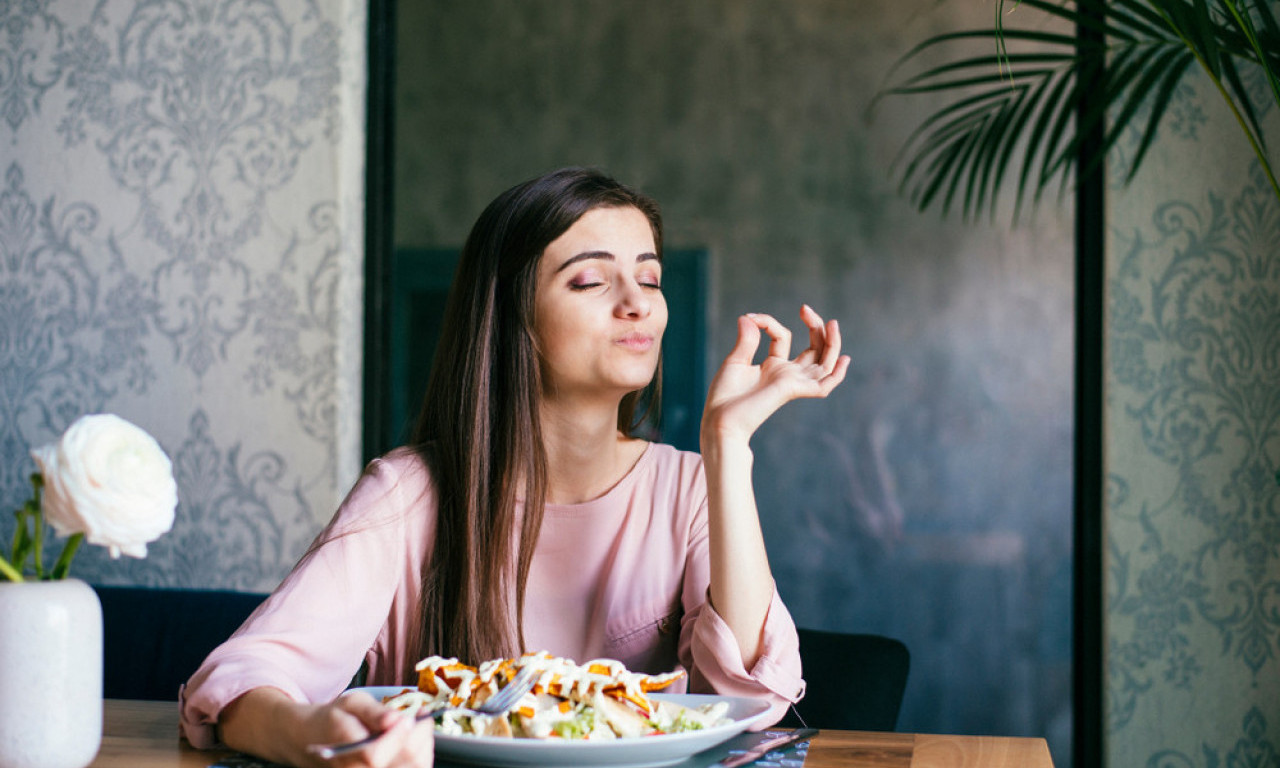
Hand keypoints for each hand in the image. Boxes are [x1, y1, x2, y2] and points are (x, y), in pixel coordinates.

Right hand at [299, 692, 433, 767]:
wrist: (318, 740)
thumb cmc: (337, 719)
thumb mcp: (351, 704)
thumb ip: (373, 712)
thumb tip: (395, 719)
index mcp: (344, 753)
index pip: (374, 755)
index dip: (398, 736)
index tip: (412, 715)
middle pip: (401, 763)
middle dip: (419, 736)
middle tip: (422, 714)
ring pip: (414, 767)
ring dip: (424, 744)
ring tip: (420, 724)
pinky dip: (422, 753)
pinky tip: (416, 738)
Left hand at [702, 305, 849, 444]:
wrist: (720, 419)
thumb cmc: (724, 397)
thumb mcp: (735, 362)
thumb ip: (747, 340)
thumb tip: (747, 317)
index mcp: (773, 367)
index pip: (783, 337)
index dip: (769, 322)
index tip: (751, 317)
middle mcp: (786, 374)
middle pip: (814, 348)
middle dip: (815, 327)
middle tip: (805, 308)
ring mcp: (792, 382)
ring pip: (823, 363)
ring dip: (832, 343)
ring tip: (833, 323)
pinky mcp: (793, 390)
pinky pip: (823, 385)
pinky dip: (836, 374)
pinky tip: (844, 359)